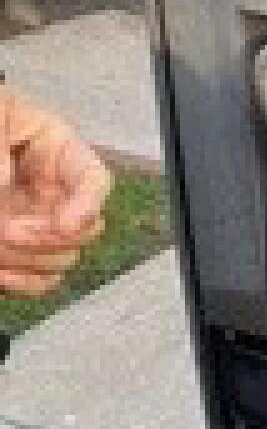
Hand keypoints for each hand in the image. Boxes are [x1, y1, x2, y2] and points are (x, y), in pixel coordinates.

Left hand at [0, 87, 110, 297]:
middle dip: (46, 239)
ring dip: (26, 261)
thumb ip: (1, 145)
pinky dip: (20, 282)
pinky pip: (37, 278)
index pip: (94, 181)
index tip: (64, 223)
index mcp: (59, 152)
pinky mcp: (22, 249)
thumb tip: (3, 182)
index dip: (87, 206)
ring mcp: (41, 223)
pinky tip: (0, 271)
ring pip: (60, 261)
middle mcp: (58, 193)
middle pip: (84, 231)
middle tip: (6, 230)